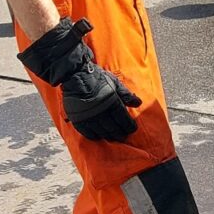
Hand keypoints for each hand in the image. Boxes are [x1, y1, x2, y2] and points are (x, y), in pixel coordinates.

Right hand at [17, 18, 140, 142]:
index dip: (129, 126)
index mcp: (112, 102)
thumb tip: (138, 103)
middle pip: (113, 128)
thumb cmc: (97, 77)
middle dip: (120, 133)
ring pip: (101, 132)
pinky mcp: (78, 119)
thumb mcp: (114, 82)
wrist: (75, 75)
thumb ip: (126, 94)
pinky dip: (94, 136)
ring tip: (112, 137)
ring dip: (108, 136)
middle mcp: (101, 112)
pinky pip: (87, 132)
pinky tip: (98, 136)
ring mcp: (89, 117)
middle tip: (123, 136)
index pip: (123, 119)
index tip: (132, 129)